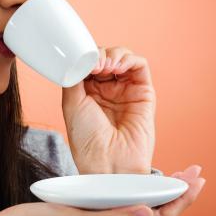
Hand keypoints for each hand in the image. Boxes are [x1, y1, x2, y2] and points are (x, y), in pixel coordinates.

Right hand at [0, 165, 205, 215]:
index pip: (159, 215)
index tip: (197, 179)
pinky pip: (121, 199)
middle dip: (178, 191)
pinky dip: (135, 187)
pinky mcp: (87, 210)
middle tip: (195, 172)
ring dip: (160, 188)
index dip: (181, 199)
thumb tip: (151, 213)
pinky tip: (131, 179)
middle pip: (155, 209)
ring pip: (140, 204)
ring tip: (172, 173)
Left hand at [61, 46, 155, 173]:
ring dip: (113, 54)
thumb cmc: (87, 139)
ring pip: (122, 58)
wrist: (107, 162)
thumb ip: (74, 76)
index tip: (80, 61)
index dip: (85, 58)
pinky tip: (116, 65)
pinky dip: (129, 59)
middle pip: (105, 57)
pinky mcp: (143, 93)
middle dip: (98, 55)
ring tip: (104, 64)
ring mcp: (125, 90)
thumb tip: (78, 56)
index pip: (88, 63)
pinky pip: (140, 66)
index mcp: (87, 93)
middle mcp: (107, 90)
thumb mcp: (71, 103)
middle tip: (93, 63)